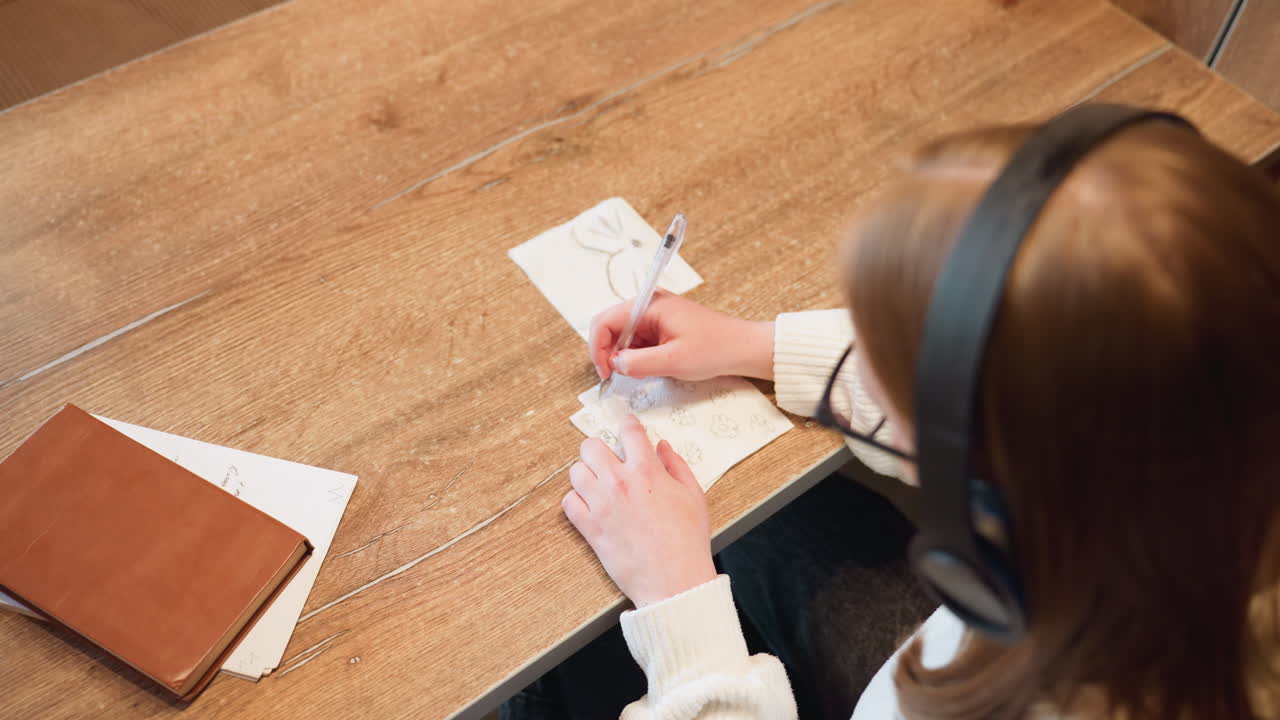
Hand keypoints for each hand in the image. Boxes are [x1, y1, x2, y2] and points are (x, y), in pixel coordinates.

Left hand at [562, 415, 717, 606]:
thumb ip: (676, 465)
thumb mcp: (694, 495)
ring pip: (575, 471)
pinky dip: (576, 501)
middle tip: (608, 460)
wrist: (674, 580)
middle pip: (590, 446)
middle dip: (600, 449)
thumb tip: (662, 446)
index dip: (628, 424)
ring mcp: (601, 505)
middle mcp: (620, 482)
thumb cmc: (687, 540)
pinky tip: (591, 506)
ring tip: (599, 485)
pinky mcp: (590, 527)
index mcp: (647, 471)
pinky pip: (568, 502)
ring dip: (586, 474)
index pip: (629, 432)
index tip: (627, 426)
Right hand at [588, 291, 774, 381]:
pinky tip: (649, 367)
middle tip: (615, 376)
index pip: (606, 320)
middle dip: (609, 352)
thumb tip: (615, 364)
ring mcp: (654, 315)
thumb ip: (638, 363)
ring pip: (623, 335)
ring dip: (624, 356)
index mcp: (650, 305)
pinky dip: (636, 356)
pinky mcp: (661, 326)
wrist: (742, 348)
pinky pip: (637, 340)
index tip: (605, 372)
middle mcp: (649, 305)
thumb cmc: (714, 349)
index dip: (598, 347)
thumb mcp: (673, 361)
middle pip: (611, 326)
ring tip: (641, 372)